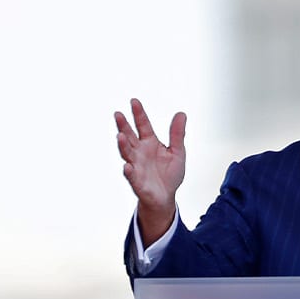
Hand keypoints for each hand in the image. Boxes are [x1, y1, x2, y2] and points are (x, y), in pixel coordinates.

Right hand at [115, 98, 186, 243]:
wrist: (166, 197)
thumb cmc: (169, 174)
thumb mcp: (177, 152)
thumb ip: (177, 134)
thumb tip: (181, 114)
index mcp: (150, 143)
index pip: (143, 125)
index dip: (139, 114)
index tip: (134, 101)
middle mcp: (140, 152)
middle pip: (130, 137)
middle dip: (123, 126)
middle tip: (118, 114)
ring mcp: (137, 166)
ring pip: (127, 154)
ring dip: (123, 145)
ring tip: (120, 136)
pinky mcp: (137, 181)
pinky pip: (131, 176)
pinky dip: (128, 171)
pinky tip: (127, 166)